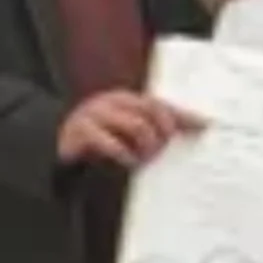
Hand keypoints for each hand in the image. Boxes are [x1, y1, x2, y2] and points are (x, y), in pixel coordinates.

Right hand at [58, 90, 202, 168]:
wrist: (57, 142)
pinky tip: (129, 163)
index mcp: (128, 100)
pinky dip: (123, 154)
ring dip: (146, 146)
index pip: (162, 104)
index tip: (205, 126)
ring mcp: (97, 114)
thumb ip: (153, 130)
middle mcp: (114, 102)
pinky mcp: (81, 131)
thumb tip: (192, 132)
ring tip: (145, 159)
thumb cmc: (100, 138)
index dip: (184, 115)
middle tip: (161, 150)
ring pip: (136, 125)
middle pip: (152, 111)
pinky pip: (109, 141)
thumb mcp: (127, 131)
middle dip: (163, 133)